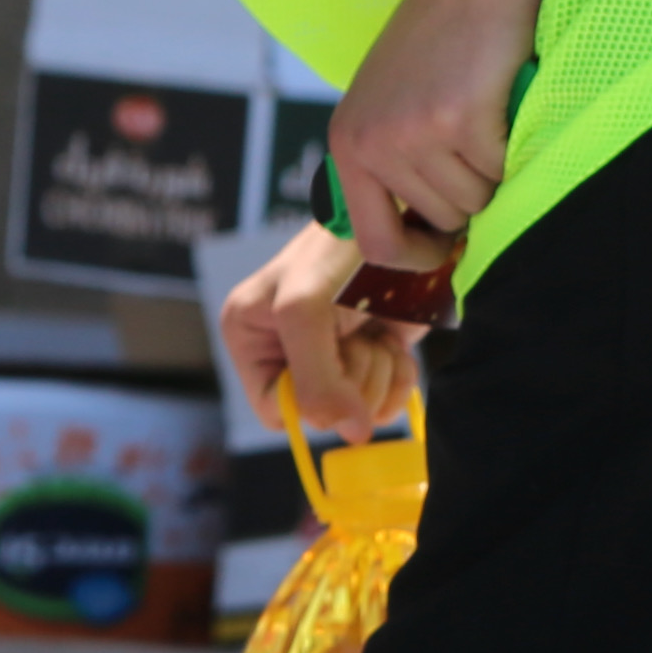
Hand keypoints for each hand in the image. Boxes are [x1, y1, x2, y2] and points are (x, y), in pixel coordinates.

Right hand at [219, 222, 425, 440]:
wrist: (401, 218)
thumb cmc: (338, 245)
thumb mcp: (305, 308)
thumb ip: (314, 376)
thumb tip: (350, 435)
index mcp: (250, 334)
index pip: (274, 409)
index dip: (309, 403)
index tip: (335, 372)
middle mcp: (287, 350)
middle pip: (321, 413)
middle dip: (350, 382)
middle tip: (356, 338)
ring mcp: (333, 355)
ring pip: (358, 410)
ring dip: (379, 375)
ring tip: (373, 329)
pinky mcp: (373, 353)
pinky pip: (389, 399)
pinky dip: (400, 375)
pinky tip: (392, 339)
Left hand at [324, 0, 531, 287]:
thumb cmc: (442, 42)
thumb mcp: (390, 107)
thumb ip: (392, 167)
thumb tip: (425, 244)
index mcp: (345, 145)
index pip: (375, 243)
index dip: (419, 254)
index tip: (448, 242)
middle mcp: (369, 143)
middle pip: (443, 221)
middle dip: (471, 190)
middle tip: (475, 135)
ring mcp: (411, 133)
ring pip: (477, 200)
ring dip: (495, 167)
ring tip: (485, 113)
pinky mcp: (459, 119)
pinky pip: (504, 170)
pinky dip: (516, 145)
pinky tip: (502, 102)